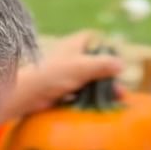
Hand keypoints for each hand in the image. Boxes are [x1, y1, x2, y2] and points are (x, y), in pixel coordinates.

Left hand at [4, 31, 121, 117]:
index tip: (117, 63)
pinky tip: (97, 109)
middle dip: (108, 78)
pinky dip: (87, 100)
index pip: (93, 40)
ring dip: (100, 92)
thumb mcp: (83, 67)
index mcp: (74, 45)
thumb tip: (122, 65)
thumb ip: (103, 65)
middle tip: (120, 92)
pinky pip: (78, 94)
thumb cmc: (54, 74)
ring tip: (113, 103)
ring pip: (87, 81)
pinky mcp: (59, 91)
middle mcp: (69, 57)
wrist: (28, 94)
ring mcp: (64, 75)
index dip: (106, 49)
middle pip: (94, 64)